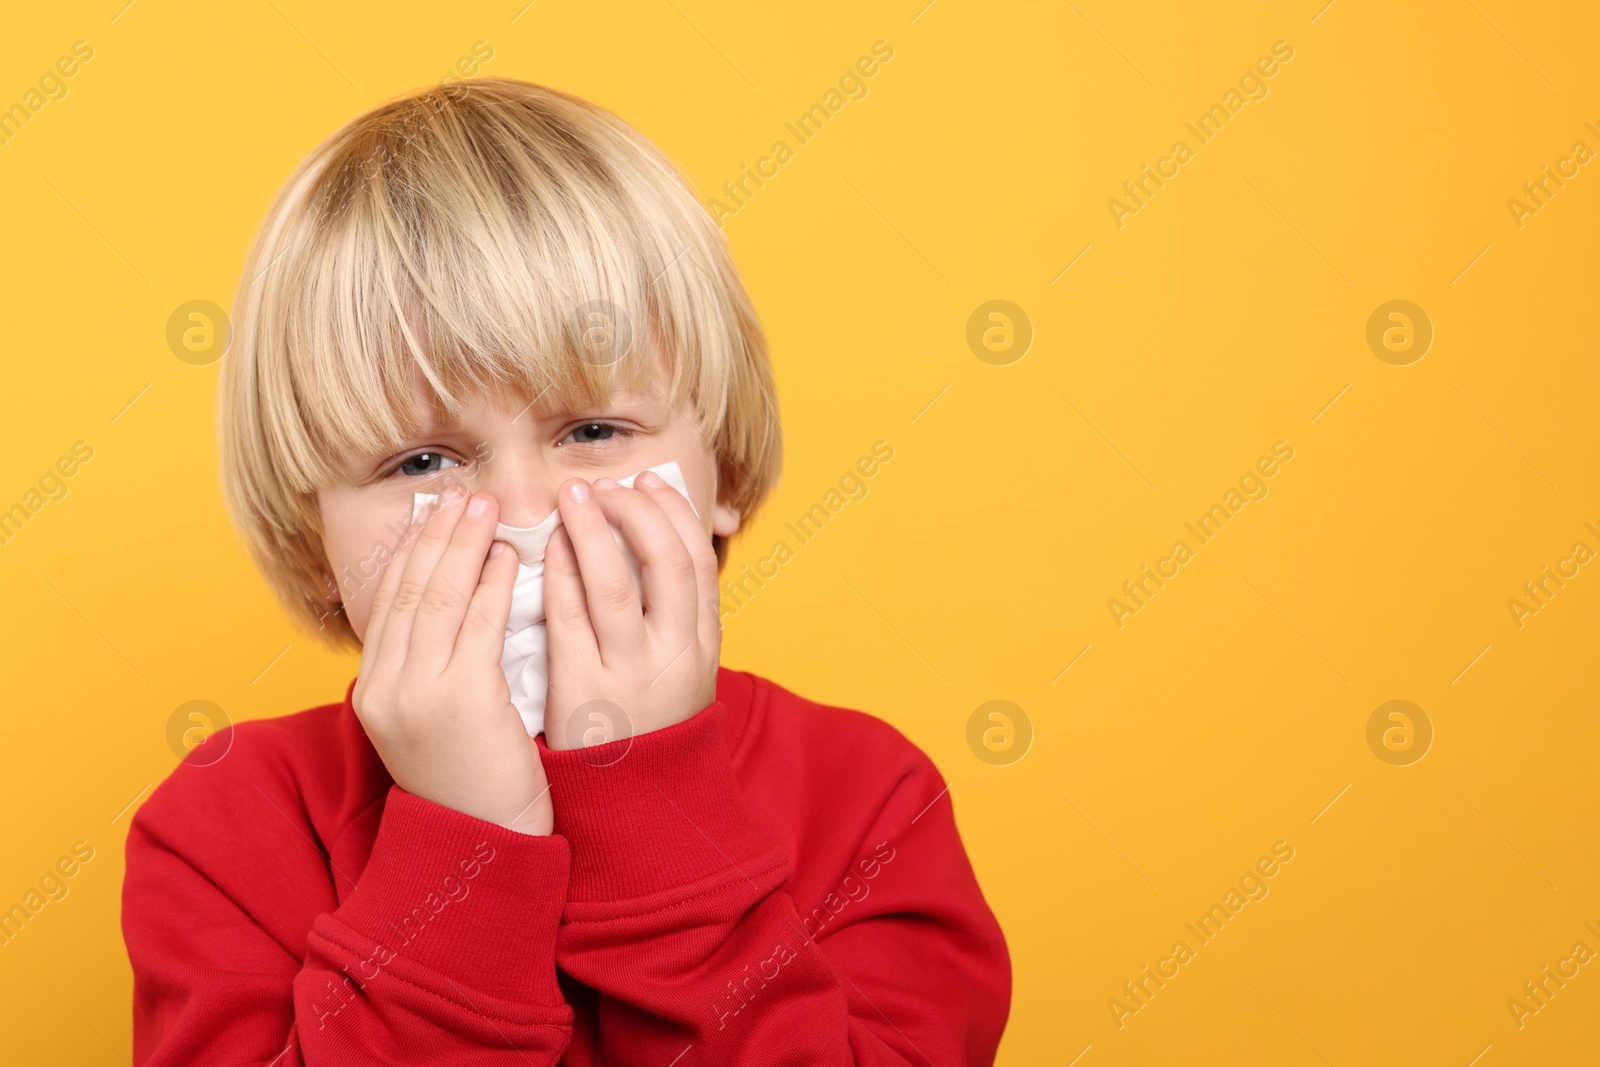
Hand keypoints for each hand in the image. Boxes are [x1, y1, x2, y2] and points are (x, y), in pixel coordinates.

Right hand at [352, 484, 553, 834]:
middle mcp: (386, 688)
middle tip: (465, 496)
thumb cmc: (470, 786)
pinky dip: (492, 587)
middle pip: (409, 591)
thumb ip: (430, 673)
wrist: (480, 847)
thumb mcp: (431, 726)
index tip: (435, 516)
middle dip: (438, 537)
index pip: (388, 603)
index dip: (413, 553)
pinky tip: (509, 560)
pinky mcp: (461, 701)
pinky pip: (477, 627)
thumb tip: (449, 617)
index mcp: (375, 691)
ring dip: (465, 547)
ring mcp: (418, 694)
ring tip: (488, 511)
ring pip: (439, 599)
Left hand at [542, 471, 720, 751]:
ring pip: (613, 586)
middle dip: (635, 513)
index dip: (673, 513)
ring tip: (569, 498)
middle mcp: (673, 656)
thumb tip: (660, 536)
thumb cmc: (652, 726)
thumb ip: (676, 612)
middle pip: (665, 563)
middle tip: (604, 486)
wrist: (636, 805)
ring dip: (590, 532)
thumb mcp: (683, 669)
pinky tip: (544, 552)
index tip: (647, 482)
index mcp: (703, 645)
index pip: (698, 561)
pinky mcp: (583, 693)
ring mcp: (629, 675)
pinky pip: (568, 623)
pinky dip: (558, 578)